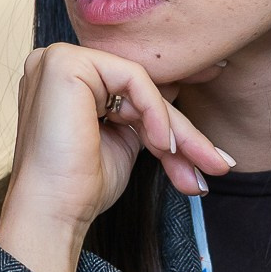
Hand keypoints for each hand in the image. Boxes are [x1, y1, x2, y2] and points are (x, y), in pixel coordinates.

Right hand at [0, 43, 233, 271]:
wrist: (52, 212)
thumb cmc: (80, 186)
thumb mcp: (125, 141)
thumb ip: (147, 114)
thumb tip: (185, 98)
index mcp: (68, 82)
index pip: (133, 91)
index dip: (173, 111)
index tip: (212, 130)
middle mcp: (59, 64)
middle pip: (139, 90)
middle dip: (182, 132)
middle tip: (218, 164)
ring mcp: (58, 59)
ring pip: (141, 84)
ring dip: (175, 129)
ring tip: (196, 165)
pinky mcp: (65, 62)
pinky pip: (133, 77)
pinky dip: (155, 112)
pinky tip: (162, 144)